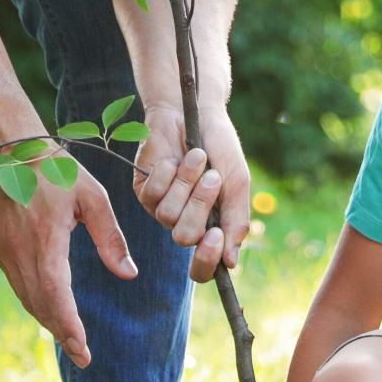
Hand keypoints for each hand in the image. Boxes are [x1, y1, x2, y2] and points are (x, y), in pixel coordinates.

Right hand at [0, 140, 135, 367]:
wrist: (6, 148)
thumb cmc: (55, 168)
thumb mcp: (92, 197)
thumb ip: (110, 238)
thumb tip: (129, 274)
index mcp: (45, 240)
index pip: (56, 296)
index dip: (69, 327)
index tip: (84, 350)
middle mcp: (19, 252)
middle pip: (40, 305)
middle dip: (62, 333)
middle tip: (83, 356)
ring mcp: (4, 252)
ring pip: (27, 298)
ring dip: (48, 321)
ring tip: (70, 340)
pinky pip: (19, 285)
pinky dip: (36, 303)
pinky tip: (51, 310)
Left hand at [134, 105, 252, 282]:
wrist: (196, 114)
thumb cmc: (220, 148)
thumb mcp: (236, 182)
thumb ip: (236, 221)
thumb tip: (232, 263)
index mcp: (211, 228)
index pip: (203, 267)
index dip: (207, 259)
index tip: (216, 236)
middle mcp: (185, 223)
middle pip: (185, 238)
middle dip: (200, 205)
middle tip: (212, 177)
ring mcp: (162, 209)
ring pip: (168, 215)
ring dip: (186, 182)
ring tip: (195, 158)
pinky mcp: (144, 191)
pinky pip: (153, 194)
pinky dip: (168, 172)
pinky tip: (174, 158)